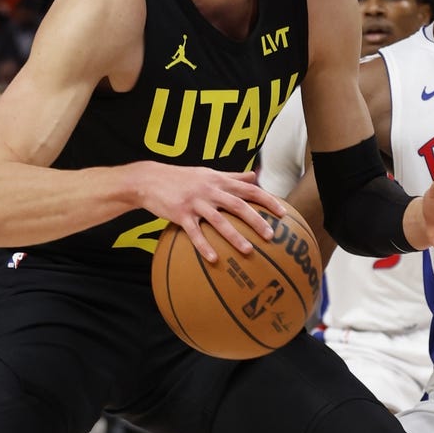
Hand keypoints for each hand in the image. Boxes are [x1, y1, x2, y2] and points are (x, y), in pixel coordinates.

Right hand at [136, 163, 285, 262]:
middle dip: (256, 220)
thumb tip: (254, 177)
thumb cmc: (183, 178)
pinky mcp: (180, 214)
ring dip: (235, 236)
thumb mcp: (209, 173)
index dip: (267, 200)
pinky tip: (214, 260)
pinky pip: (194, 233)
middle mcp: (210, 190)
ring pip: (219, 220)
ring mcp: (195, 202)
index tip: (283, 213)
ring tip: (248, 251)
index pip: (249, 189)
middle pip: (238, 205)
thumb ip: (232, 176)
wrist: (150, 179)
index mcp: (219, 180)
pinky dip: (204, 246)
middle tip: (271, 235)